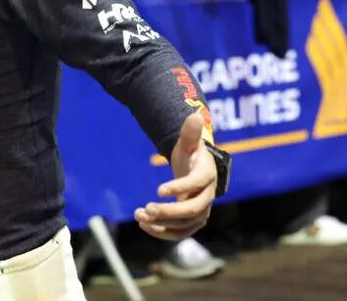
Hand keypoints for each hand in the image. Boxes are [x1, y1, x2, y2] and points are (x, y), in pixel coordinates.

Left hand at [135, 112, 216, 239]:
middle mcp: (207, 196)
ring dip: (162, 223)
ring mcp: (201, 211)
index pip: (196, 184)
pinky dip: (163, 232)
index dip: (179, 187)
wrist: (196, 170)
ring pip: (185, 224)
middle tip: (146, 208)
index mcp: (206, 175)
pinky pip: (181, 232)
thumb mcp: (189, 142)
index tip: (158, 190)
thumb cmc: (191, 154)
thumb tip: (195, 115)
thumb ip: (190, 131)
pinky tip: (145, 225)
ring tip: (139, 216)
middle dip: (169, 212)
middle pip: (192, 210)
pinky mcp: (192, 222)